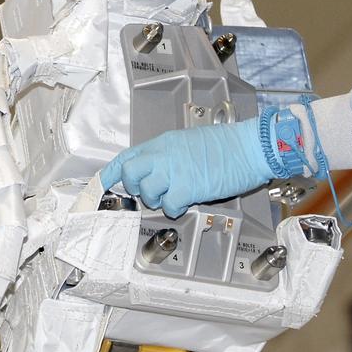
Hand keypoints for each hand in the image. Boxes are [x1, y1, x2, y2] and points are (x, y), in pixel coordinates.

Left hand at [100, 118, 274, 217]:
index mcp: (163, 143)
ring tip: (173, 196)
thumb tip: (156, 171)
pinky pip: (169, 205)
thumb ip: (168, 155)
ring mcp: (174, 170)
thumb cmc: (226, 146)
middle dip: (134, 187)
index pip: (127, 156)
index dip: (111, 172)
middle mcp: (163, 155)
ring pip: (147, 191)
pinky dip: (175, 208)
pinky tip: (186, 202)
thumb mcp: (188, 142)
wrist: (249, 147)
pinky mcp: (187, 187)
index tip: (102, 183)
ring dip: (157, 199)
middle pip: (129, 173)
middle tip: (151, 192)